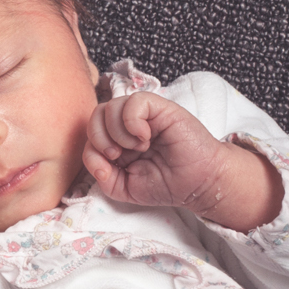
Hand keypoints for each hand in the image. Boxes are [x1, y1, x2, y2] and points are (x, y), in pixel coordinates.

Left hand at [83, 91, 281, 230]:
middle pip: (96, 114)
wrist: (198, 184)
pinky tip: (144, 137)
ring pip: (111, 105)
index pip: (90, 131)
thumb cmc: (165, 184)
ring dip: (116, 132)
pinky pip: (134, 101)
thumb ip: (102, 176)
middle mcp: (129, 124)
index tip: (110, 165)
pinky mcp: (161, 108)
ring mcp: (145, 114)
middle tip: (117, 155)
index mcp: (118, 140)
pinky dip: (132, 121)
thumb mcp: (124, 188)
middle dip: (99, 138)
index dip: (92, 148)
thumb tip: (95, 159)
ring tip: (137, 147)